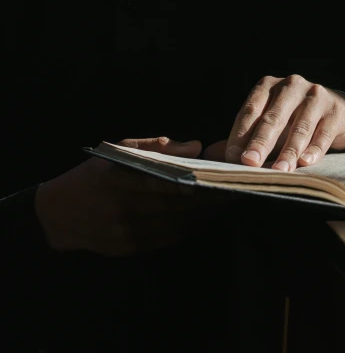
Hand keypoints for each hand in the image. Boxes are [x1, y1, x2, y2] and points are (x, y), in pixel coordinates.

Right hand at [35, 137, 217, 255]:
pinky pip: (170, 238)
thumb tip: (195, 146)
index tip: (222, 174)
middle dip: (209, 197)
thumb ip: (157, 146)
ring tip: (224, 200)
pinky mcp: (131, 248)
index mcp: (121, 180)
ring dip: (204, 214)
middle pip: (178, 205)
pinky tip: (202, 215)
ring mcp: (128, 233)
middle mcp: (125, 209)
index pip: (168, 182)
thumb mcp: (119, 149)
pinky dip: (189, 226)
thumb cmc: (93, 174)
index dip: (199, 181)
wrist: (59, 214)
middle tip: (234, 187)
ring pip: (178, 224)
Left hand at [222, 75, 344, 170]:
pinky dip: (314, 149)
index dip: (240, 134)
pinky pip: (322, 132)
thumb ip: (242, 138)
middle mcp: (291, 85)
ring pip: (299, 126)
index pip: (250, 110)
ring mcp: (315, 96)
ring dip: (288, 151)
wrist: (335, 112)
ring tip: (280, 170)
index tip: (231, 157)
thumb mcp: (267, 125)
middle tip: (249, 163)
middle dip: (260, 142)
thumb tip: (210, 155)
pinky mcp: (335, 110)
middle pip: (272, 117)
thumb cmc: (292, 120)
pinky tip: (306, 162)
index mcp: (267, 86)